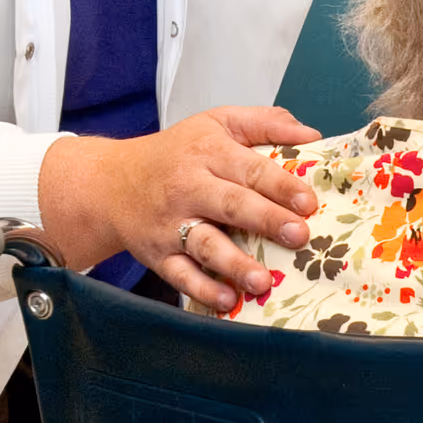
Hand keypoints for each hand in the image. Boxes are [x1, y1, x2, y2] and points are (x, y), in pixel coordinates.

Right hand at [39, 106, 320, 309]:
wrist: (111, 183)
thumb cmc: (177, 152)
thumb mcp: (217, 122)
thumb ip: (265, 123)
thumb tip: (312, 135)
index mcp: (208, 152)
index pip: (250, 169)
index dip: (281, 186)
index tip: (308, 202)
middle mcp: (188, 188)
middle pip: (231, 205)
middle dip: (266, 220)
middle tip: (299, 236)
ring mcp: (171, 224)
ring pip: (206, 245)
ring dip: (235, 263)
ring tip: (263, 281)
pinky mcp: (158, 255)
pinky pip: (180, 275)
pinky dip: (203, 289)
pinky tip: (228, 300)